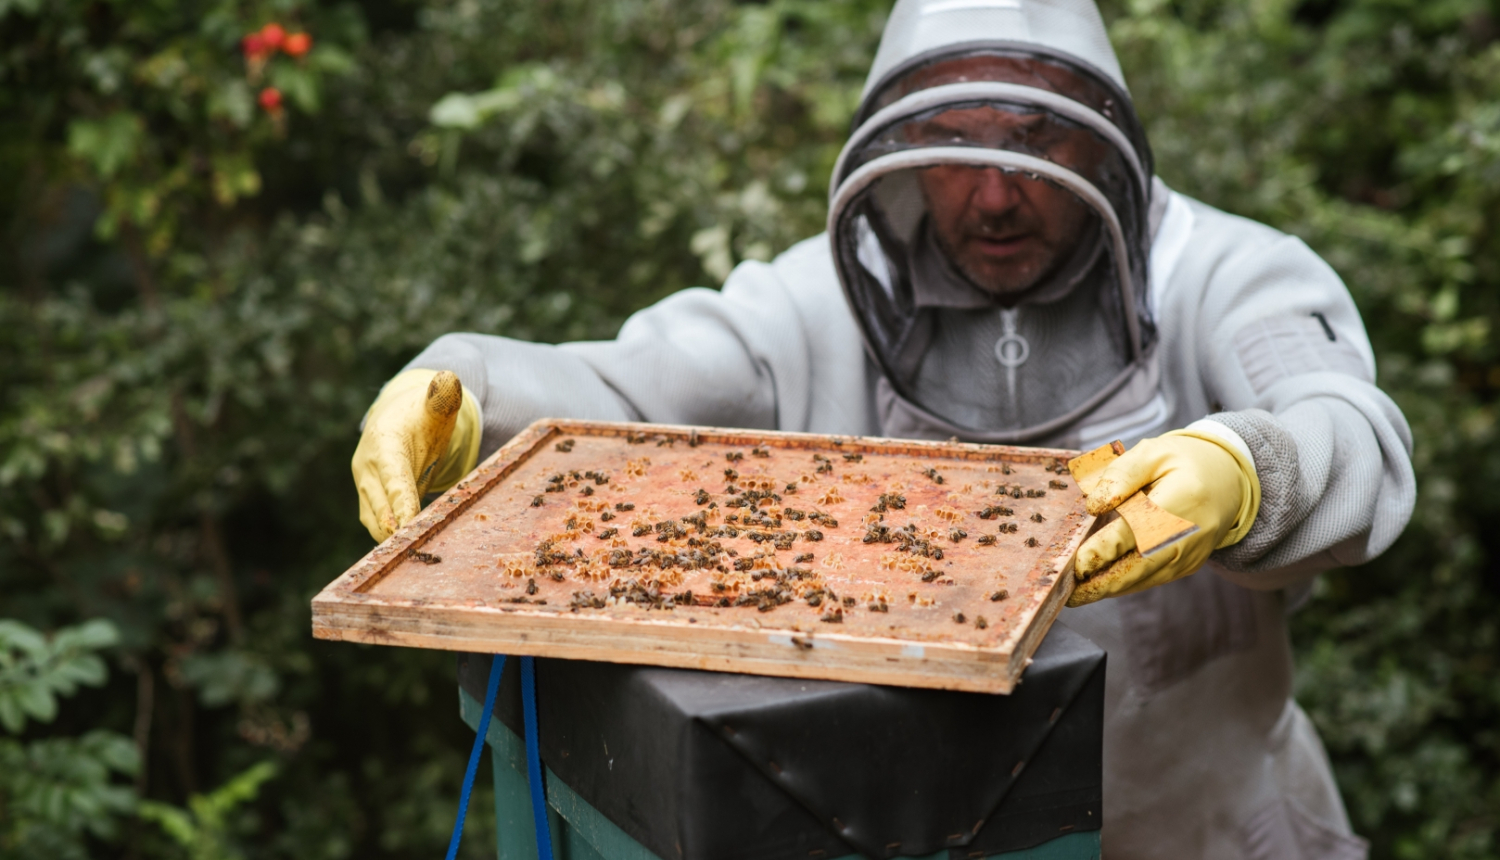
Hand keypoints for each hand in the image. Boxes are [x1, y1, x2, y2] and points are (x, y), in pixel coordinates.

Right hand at [352, 369, 480, 541]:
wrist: (398, 420)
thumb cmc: (423, 414)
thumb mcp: (436, 403)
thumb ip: (443, 395)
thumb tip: (448, 380)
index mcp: (384, 443)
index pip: (392, 476)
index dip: (400, 500)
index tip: (409, 523)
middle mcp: (368, 468)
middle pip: (379, 506)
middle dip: (396, 529)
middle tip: (418, 549)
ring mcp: (366, 488)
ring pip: (375, 521)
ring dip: (392, 540)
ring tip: (414, 556)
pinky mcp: (372, 503)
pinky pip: (380, 526)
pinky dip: (393, 540)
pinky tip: (411, 553)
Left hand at [1068, 430, 1258, 606]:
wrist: (1230, 481)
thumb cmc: (1184, 462)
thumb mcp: (1153, 453)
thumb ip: (1122, 474)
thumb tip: (1094, 504)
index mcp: (1181, 499)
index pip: (1136, 531)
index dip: (1105, 550)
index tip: (1077, 563)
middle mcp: (1189, 535)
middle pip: (1139, 566)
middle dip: (1100, 583)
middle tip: (1065, 592)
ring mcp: (1190, 555)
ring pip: (1143, 579)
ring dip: (1107, 589)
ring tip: (1073, 594)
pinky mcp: (1186, 566)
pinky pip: (1150, 579)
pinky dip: (1123, 584)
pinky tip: (1097, 585)